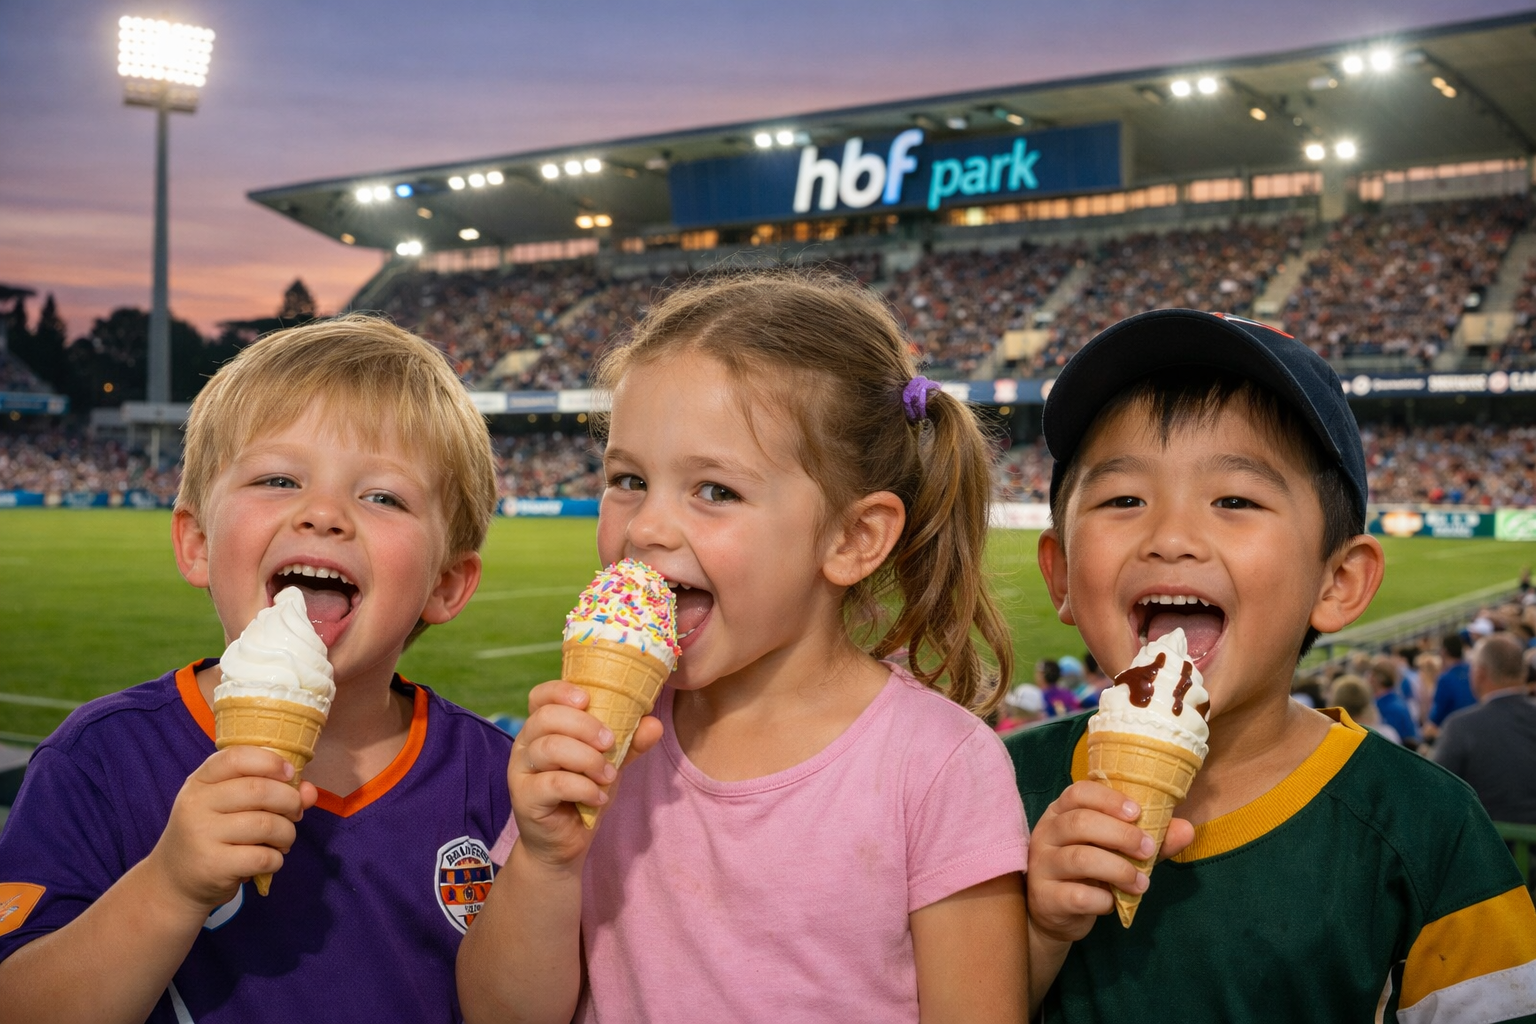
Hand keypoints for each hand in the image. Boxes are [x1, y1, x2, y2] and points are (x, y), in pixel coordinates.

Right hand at [146, 747, 315, 915]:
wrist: (174, 881)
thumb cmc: (211, 834)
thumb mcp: (230, 806)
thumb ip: (270, 790)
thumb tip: (309, 791)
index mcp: (200, 781)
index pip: (235, 757)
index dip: (270, 761)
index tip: (288, 773)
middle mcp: (196, 804)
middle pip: (258, 790)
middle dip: (290, 801)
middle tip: (295, 813)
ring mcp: (202, 835)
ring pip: (266, 824)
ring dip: (287, 833)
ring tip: (283, 840)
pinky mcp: (213, 866)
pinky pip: (263, 857)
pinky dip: (277, 858)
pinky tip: (269, 859)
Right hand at [508, 681, 662, 868]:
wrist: (564, 844)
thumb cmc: (582, 795)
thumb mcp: (609, 763)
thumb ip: (629, 743)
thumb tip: (654, 724)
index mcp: (542, 728)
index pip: (540, 696)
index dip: (561, 691)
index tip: (588, 699)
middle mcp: (526, 744)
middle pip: (546, 717)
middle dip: (585, 726)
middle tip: (611, 743)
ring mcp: (521, 771)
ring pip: (550, 747)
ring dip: (588, 759)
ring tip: (608, 775)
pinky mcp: (524, 798)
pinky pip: (553, 783)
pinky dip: (583, 788)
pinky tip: (598, 797)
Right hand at [1026, 781, 1193, 942]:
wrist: (1056, 913)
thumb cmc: (1089, 871)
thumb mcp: (1116, 850)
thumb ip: (1149, 838)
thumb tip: (1186, 829)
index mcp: (1061, 813)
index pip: (1078, 792)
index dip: (1109, 799)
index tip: (1137, 813)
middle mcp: (1047, 833)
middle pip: (1080, 823)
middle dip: (1121, 835)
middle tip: (1147, 850)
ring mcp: (1042, 865)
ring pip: (1080, 859)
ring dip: (1119, 870)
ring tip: (1141, 883)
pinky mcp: (1046, 897)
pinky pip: (1078, 895)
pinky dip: (1103, 899)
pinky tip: (1113, 902)